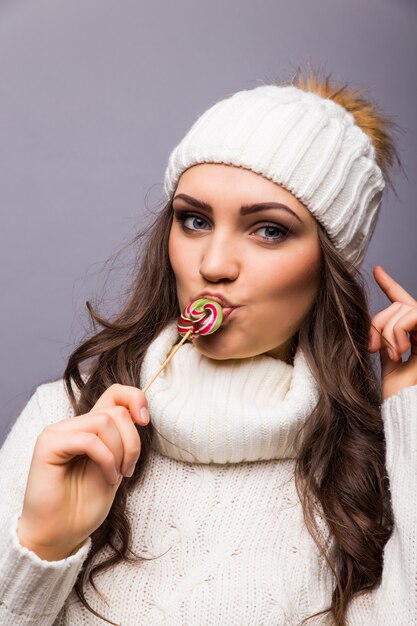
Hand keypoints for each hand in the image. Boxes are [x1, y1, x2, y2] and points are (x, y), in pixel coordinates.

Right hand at [17, 384, 149, 560]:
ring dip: (120, 452)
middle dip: (132, 441)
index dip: (135, 398)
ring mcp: (59, 432)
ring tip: (116, 475)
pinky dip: (106, 459)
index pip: (115, 393)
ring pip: (105, 422)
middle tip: (128, 469)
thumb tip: (140, 414)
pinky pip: (89, 439)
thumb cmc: (85, 505)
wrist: (61, 534)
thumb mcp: (116, 466)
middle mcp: (73, 425)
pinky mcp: (48, 444)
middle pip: (116, 411)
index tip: (145, 421)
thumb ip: (124, 440)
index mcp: (90, 428)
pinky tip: (107, 478)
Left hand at [368, 265, 416, 400]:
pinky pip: (413, 314)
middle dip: (378, 323)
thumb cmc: (400, 396)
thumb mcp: (389, 363)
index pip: (403, 304)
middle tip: (372, 348)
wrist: (409, 411)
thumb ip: (385, 341)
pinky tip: (400, 351)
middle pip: (399, 305)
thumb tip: (374, 326)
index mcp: (416, 336)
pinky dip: (399, 330)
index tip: (378, 271)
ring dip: (388, 330)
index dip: (390, 285)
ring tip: (390, 354)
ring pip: (404, 308)